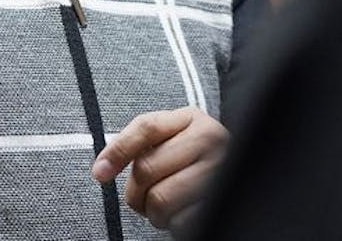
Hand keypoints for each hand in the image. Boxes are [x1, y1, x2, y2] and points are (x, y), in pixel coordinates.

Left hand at [91, 106, 227, 231]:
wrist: (241, 174)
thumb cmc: (192, 157)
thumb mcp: (170, 137)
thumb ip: (138, 141)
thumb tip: (101, 169)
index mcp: (191, 118)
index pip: (146, 128)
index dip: (118, 151)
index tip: (100, 173)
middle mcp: (210, 139)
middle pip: (147, 168)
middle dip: (137, 191)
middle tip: (144, 196)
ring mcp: (219, 170)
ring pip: (160, 198)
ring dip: (154, 211)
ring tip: (165, 205)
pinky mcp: (222, 202)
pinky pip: (180, 220)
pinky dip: (173, 223)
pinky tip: (181, 213)